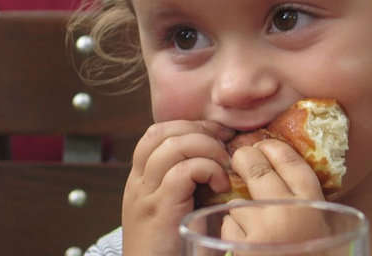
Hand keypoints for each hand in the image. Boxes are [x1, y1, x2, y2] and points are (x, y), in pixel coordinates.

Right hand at [121, 120, 234, 255]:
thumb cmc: (179, 251)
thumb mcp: (187, 208)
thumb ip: (198, 182)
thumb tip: (233, 157)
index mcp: (142, 180)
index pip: (158, 132)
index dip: (192, 127)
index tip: (220, 136)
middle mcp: (138, 183)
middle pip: (162, 132)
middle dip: (200, 131)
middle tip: (226, 145)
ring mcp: (146, 195)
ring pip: (173, 145)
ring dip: (207, 148)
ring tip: (225, 167)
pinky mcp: (159, 209)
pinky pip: (183, 170)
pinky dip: (208, 169)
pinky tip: (221, 185)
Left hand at [221, 139, 328, 245]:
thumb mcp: (325, 228)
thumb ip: (309, 204)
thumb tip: (286, 177)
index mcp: (312, 205)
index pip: (290, 161)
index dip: (274, 148)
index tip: (264, 145)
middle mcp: (285, 213)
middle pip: (257, 169)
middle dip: (245, 159)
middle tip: (241, 158)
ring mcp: (260, 230)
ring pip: (239, 202)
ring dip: (242, 207)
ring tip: (253, 220)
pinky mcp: (240, 248)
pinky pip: (229, 226)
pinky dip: (234, 230)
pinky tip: (247, 240)